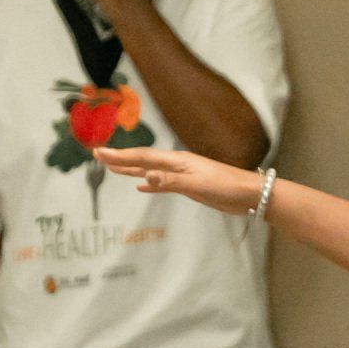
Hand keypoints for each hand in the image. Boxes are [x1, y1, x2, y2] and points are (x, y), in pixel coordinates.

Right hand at [94, 145, 262, 214]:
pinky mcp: (189, 186)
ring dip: (131, 169)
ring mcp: (183, 175)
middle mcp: (177, 165)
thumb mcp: (198, 184)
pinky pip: (162, 183)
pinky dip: (148, 183)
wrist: (250, 194)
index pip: (143, 157)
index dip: (120, 156)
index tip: (99, 153)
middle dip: (120, 159)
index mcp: (177, 161)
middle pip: (143, 160)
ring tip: (113, 167)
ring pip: (150, 170)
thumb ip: (171, 181)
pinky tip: (141, 186)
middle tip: (98, 155)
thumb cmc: (227, 187)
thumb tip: (145, 177)